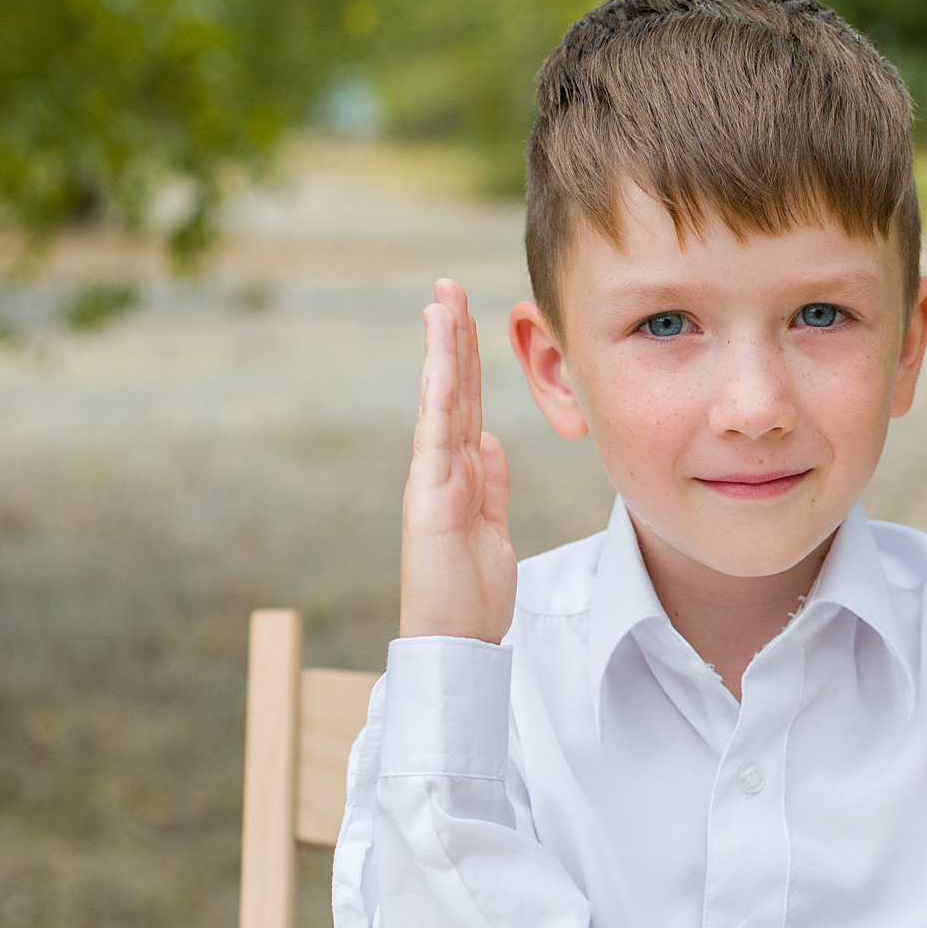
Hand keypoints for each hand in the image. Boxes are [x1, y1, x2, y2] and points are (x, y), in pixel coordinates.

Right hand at [400, 277, 516, 641]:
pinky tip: (442, 359)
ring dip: (442, 350)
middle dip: (451, 337)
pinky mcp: (432, 496)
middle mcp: (441, 469)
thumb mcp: (494, 528)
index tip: (465, 316)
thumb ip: (490, 483)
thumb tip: (491, 443)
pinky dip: (441, 395)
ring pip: (441, 401)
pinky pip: (439, 435)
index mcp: (459, 474)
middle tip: (448, 287)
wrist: (455, 640)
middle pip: (451, 390)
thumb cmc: (472, 594)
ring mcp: (433, 479)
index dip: (467, 360)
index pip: (466, 405)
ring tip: (441, 302)